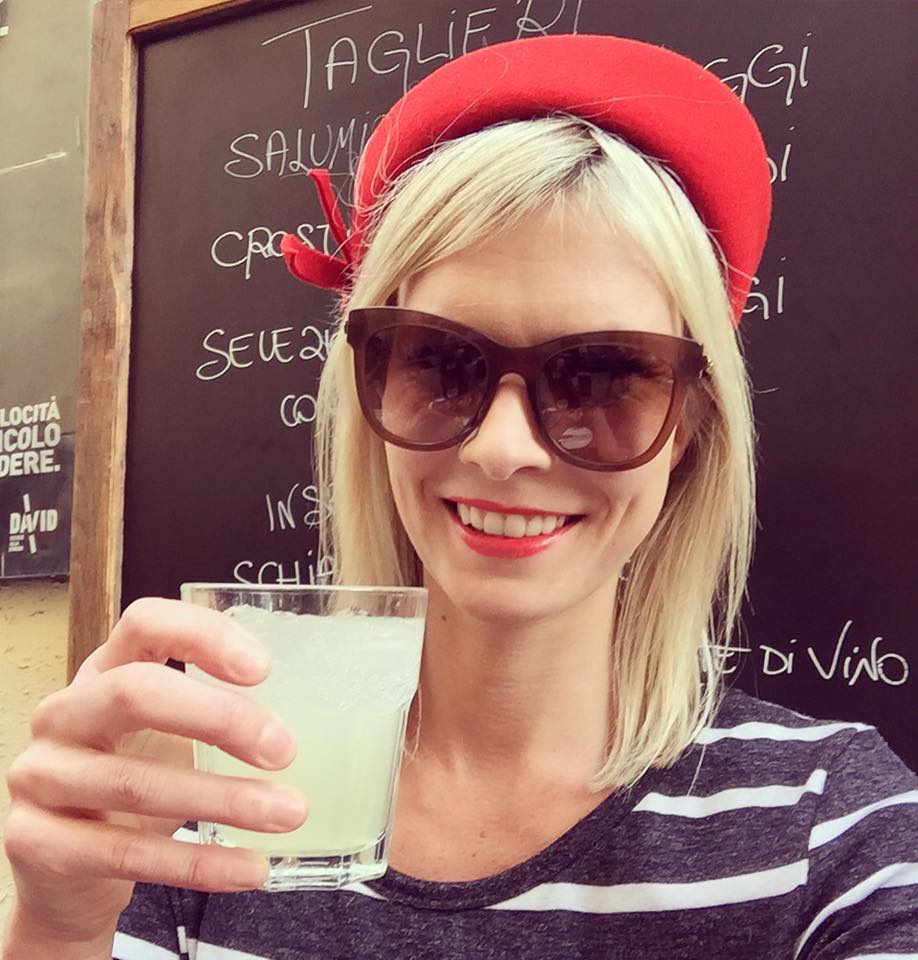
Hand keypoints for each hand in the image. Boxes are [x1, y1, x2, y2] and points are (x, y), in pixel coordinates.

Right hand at [2, 598, 306, 943]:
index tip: (263, 668)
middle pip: (135, 693)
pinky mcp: (37, 843)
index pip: (145, 623)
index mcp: (105, 671)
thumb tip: (328, 707)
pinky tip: (250, 867)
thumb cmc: (139, 778)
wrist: (70, 870)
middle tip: (285, 748)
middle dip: (219, 718)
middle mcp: (65, 714)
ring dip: (224, 800)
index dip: (203, 636)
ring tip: (288, 813)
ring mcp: (42, 777)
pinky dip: (198, 863)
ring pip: (136, 782)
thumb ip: (222, 712)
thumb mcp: (172, 733)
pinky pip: (125, 854)